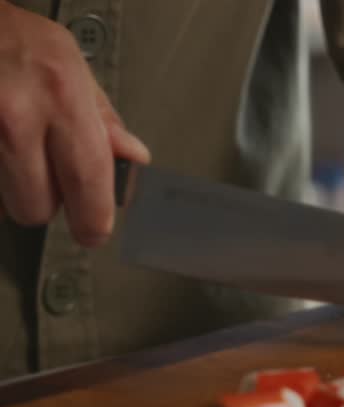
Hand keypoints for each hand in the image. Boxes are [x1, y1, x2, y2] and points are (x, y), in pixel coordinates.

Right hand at [0, 2, 148, 245]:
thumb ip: (102, 117)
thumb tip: (131, 157)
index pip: (88, 180)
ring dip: (12, 189)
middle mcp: (17, 116)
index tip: (94, 231)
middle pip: (37, 207)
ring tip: (15, 149)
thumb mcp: (71, 64)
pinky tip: (0, 146)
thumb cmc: (14, 38)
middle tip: (45, 173)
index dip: (94, 218)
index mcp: (61, 97)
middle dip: (44, 200)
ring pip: (4, 203)